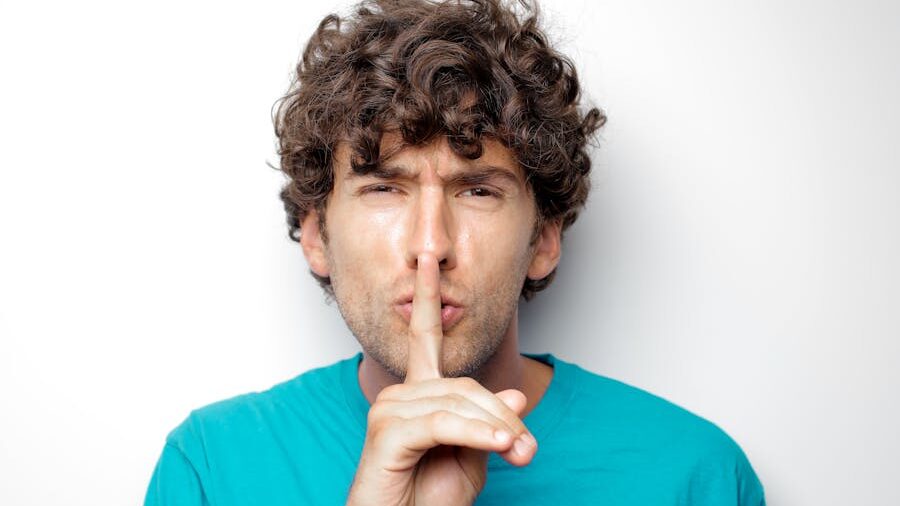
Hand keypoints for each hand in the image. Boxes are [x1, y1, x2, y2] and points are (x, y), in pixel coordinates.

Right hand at [345, 254, 537, 505]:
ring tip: (518, 454)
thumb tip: (515, 397)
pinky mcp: (386, 433)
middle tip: (528, 449)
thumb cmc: (430, 498)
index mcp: (419, 394)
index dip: (427, 296)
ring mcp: (389, 411)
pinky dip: (475, 434)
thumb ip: (491, 424)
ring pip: (458, 403)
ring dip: (495, 430)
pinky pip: (443, 424)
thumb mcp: (475, 456)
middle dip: (503, 416)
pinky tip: (497, 446)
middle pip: (465, 383)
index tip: (428, 259)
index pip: (424, 335)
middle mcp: (401, 395)